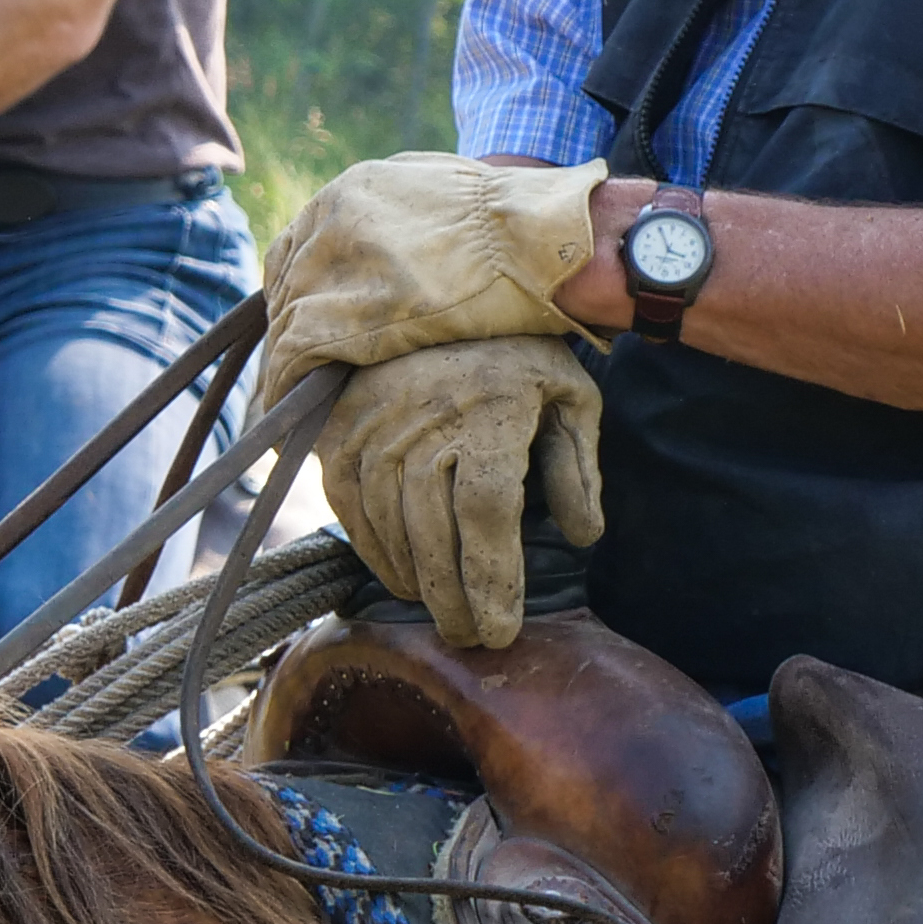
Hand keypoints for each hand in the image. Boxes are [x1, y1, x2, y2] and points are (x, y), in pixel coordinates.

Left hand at [268, 153, 607, 377]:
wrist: (542, 240)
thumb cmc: (515, 226)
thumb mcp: (440, 193)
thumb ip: (400, 216)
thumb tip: (389, 249)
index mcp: (352, 191)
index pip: (299, 248)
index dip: (305, 292)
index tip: (313, 322)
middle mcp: (330, 221)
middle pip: (286, 285)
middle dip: (293, 327)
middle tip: (301, 368)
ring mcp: (330, 266)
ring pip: (285, 322)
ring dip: (289, 362)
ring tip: (296, 399)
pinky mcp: (336, 314)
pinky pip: (294, 355)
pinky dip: (290, 385)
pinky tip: (296, 411)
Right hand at [311, 334, 608, 653]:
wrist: (432, 284)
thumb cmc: (516, 348)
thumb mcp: (568, 395)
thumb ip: (576, 466)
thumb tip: (583, 536)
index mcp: (487, 416)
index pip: (486, 516)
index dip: (493, 580)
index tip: (502, 631)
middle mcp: (422, 425)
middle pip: (433, 534)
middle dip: (454, 598)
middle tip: (473, 639)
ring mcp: (372, 428)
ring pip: (388, 526)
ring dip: (415, 581)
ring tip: (441, 613)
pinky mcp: (339, 431)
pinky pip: (350, 506)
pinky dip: (373, 550)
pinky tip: (401, 577)